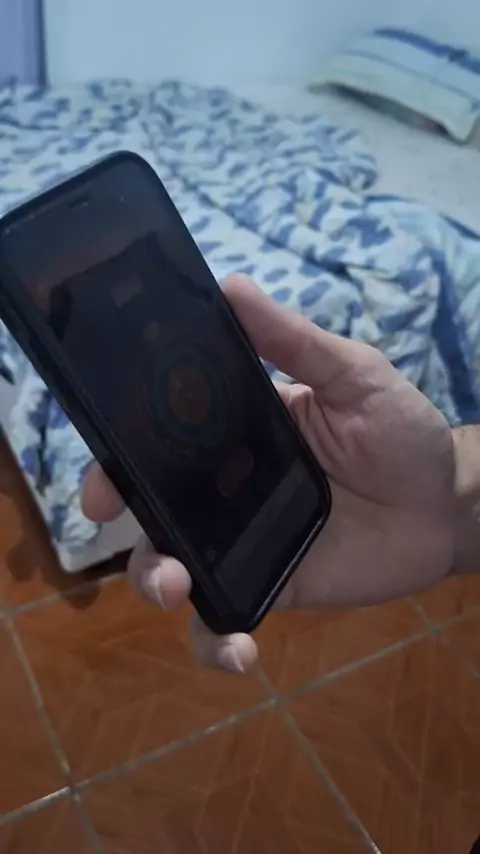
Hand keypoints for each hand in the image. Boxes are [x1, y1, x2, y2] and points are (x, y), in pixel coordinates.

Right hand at [82, 275, 454, 672]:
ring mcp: (244, 543)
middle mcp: (226, 490)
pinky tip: (239, 652)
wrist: (445, 502)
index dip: (120, 463)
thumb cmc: (400, 430)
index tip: (104, 481)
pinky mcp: (270, 586)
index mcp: (233, 435)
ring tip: (178, 589)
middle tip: (122, 528)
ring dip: (158, 583)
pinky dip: (218, 642)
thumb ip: (294, 341)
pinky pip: (227, 619)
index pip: (159, 445)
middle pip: (154, 513)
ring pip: (177, 569)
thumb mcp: (352, 374)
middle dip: (128, 527)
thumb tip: (231, 286)